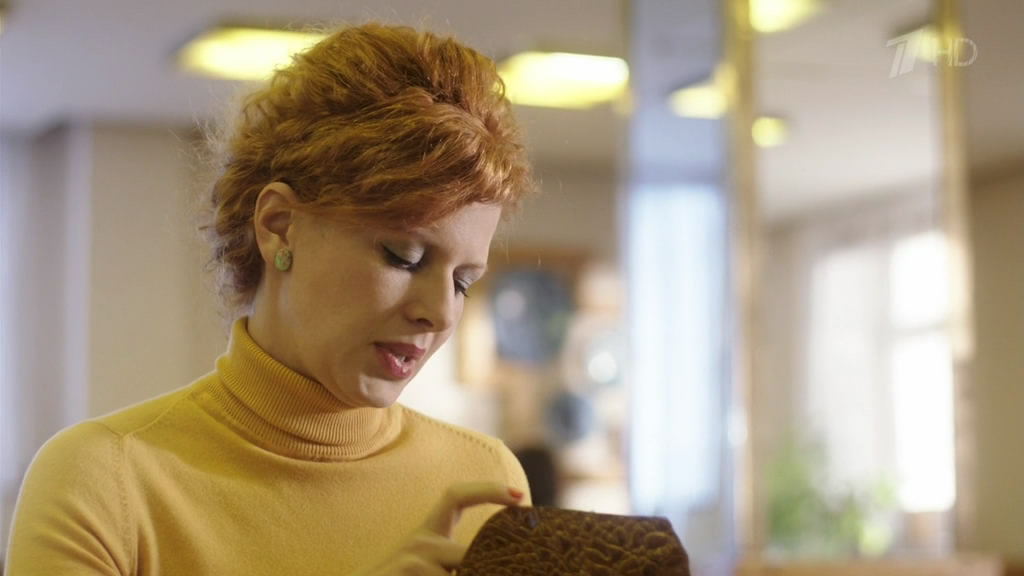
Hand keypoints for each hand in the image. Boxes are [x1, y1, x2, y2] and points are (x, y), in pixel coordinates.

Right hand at [355, 482, 523, 575]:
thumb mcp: (431, 568)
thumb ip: (459, 560)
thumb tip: (497, 559)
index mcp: (428, 534)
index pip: (456, 496)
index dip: (487, 489)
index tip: (519, 495)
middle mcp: (420, 540)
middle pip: (471, 550)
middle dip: (490, 566)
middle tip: (510, 568)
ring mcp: (412, 558)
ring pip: (463, 571)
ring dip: (469, 574)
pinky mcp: (408, 571)